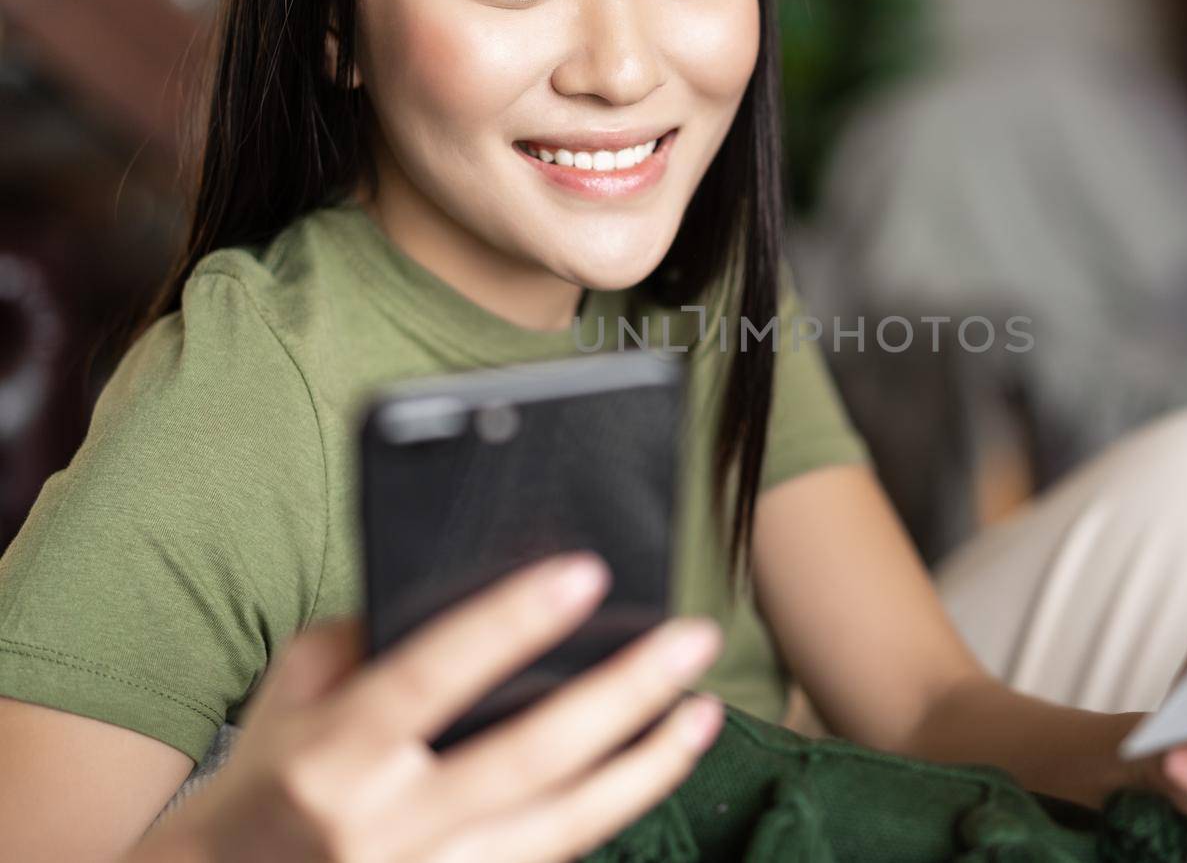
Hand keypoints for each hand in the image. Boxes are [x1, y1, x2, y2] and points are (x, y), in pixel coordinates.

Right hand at [130, 553, 723, 862]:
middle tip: (692, 639)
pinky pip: (548, 860)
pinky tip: (651, 769)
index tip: (586, 571)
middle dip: (623, 694)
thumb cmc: (266, 782)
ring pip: (563, 826)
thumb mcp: (288, 695)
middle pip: (528, 756)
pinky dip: (607, 814)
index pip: (433, 675)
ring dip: (646, 767)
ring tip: (702, 711)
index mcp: (331, 756)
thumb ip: (363, 638)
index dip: (511, 623)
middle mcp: (382, 828)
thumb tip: (468, 592)